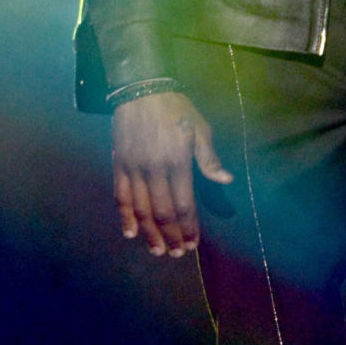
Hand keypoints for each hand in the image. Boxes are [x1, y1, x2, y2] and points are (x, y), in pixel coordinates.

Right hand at [112, 90, 232, 257]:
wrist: (142, 90)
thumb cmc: (177, 109)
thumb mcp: (199, 129)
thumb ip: (209, 158)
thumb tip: (226, 180)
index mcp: (178, 163)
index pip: (184, 205)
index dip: (188, 228)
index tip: (193, 243)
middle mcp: (155, 171)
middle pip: (162, 213)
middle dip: (171, 237)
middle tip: (177, 254)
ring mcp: (134, 169)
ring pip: (141, 209)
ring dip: (149, 234)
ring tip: (157, 251)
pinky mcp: (119, 165)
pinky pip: (120, 196)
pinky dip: (125, 216)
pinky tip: (130, 233)